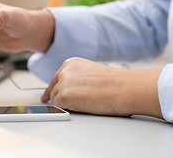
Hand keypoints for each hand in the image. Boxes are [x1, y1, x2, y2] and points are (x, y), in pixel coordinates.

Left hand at [41, 57, 162, 118]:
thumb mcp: (92, 73)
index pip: (57, 77)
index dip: (53, 88)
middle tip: (51, 104)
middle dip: (54, 97)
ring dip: (66, 104)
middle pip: (53, 88)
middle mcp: (65, 70)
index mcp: (72, 63)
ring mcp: (63, 83)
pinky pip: (59, 107)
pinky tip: (81, 108)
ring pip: (55, 99)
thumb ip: (78, 78)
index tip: (47, 95)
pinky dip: (68, 110)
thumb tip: (73, 89)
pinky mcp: (63, 96)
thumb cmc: (116, 83)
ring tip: (83, 105)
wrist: (125, 88)